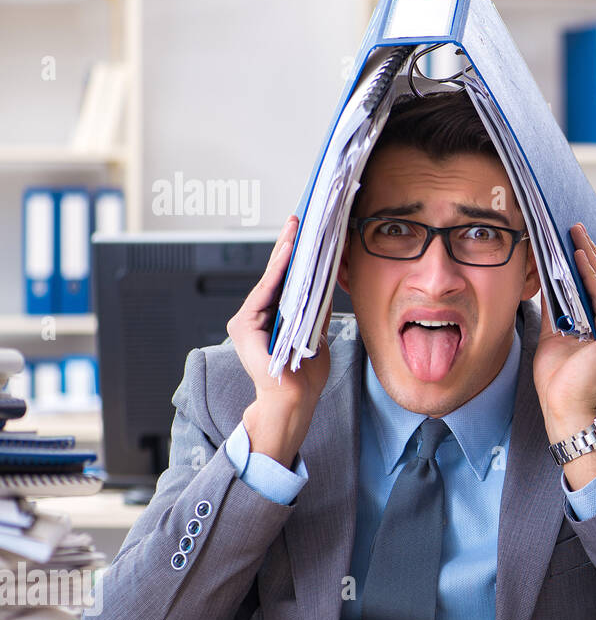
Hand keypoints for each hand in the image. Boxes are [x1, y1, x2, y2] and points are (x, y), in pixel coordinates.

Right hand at [226, 215, 331, 466]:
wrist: (295, 401)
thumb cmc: (306, 374)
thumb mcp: (317, 333)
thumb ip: (317, 309)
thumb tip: (328, 280)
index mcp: (274, 317)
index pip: (285, 280)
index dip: (295, 255)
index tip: (306, 231)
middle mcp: (256, 316)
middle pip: (275, 275)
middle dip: (288, 246)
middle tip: (299, 218)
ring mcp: (247, 321)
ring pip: (269, 280)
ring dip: (284, 254)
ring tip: (295, 229)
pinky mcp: (244, 327)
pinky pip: (264, 294)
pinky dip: (277, 273)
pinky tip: (288, 255)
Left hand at [533, 223, 595, 473]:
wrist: (562, 410)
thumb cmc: (558, 379)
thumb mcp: (552, 333)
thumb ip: (554, 306)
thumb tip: (546, 277)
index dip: (590, 261)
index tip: (575, 237)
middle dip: (590, 251)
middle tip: (574, 226)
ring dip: (590, 258)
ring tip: (575, 235)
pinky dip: (591, 278)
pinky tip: (578, 259)